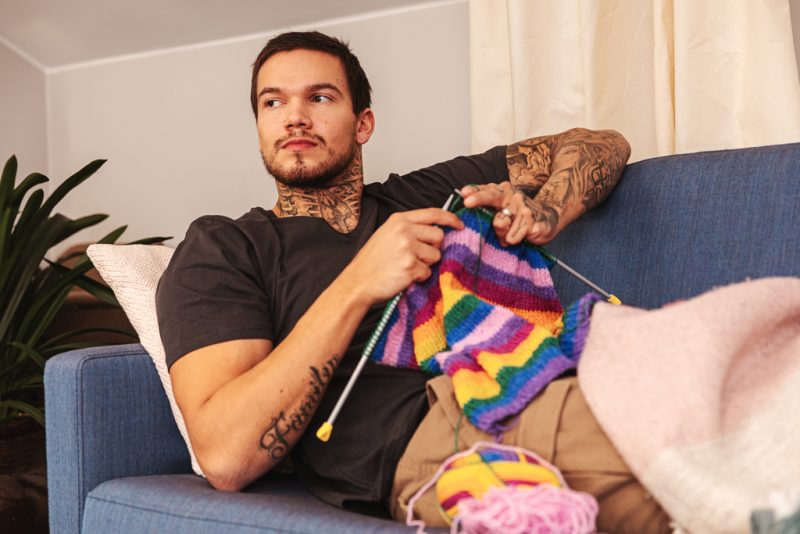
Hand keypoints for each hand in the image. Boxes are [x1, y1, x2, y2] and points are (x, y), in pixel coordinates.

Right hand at [339, 208, 463, 303]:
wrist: (357, 282)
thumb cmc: (372, 262)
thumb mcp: (387, 235)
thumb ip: (409, 229)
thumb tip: (436, 230)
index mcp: (399, 220)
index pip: (433, 213)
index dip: (450, 218)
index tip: (459, 224)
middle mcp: (404, 231)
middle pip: (439, 236)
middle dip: (434, 248)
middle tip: (418, 257)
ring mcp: (408, 248)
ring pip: (436, 255)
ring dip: (426, 264)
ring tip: (407, 267)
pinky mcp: (411, 266)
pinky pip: (428, 272)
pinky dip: (419, 277)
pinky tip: (403, 276)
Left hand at [460, 182, 558, 245]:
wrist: (548, 219)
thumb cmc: (517, 217)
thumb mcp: (501, 211)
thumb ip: (486, 211)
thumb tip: (471, 215)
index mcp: (502, 192)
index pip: (485, 190)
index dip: (474, 191)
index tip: (464, 194)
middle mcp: (512, 196)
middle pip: (492, 196)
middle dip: (479, 198)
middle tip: (467, 202)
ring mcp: (523, 207)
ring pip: (500, 223)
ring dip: (501, 233)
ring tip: (509, 235)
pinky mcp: (533, 221)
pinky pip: (514, 235)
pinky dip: (515, 238)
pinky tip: (523, 236)